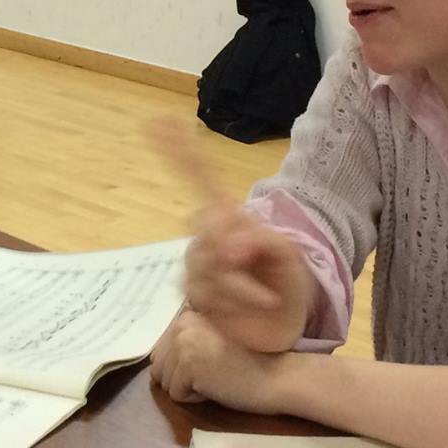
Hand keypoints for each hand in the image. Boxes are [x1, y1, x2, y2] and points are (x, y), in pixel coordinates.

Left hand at [149, 310, 297, 414]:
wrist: (277, 375)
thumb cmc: (250, 363)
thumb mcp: (212, 343)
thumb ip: (187, 342)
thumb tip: (157, 361)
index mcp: (186, 316)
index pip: (161, 352)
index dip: (184, 368)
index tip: (213, 363)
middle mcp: (181, 325)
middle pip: (159, 367)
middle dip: (183, 378)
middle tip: (216, 372)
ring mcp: (183, 343)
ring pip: (166, 383)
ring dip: (189, 388)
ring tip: (217, 378)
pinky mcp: (189, 364)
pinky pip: (176, 395)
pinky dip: (196, 398)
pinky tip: (219, 386)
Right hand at [153, 117, 315, 351]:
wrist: (285, 327)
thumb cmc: (289, 284)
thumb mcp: (289, 256)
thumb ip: (262, 241)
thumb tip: (228, 247)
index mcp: (231, 216)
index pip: (200, 177)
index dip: (179, 151)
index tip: (158, 121)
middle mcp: (208, 235)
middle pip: (201, 224)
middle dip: (228, 244)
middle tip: (252, 259)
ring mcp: (198, 264)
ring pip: (203, 262)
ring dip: (238, 283)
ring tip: (265, 295)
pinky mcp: (194, 293)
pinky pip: (203, 290)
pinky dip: (234, 300)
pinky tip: (253, 304)